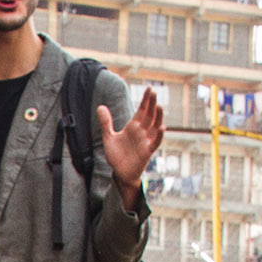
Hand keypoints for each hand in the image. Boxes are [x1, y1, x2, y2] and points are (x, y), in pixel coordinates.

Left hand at [95, 88, 163, 202]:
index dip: (146, 100)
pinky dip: (158, 135)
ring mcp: (146, 141)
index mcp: (133, 127)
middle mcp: (141, 132)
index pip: (142, 110)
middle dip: (151, 104)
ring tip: (159, 106)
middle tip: (154, 92)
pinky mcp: (147, 152)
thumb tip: (100, 106)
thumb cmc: (117, 156)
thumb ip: (106, 123)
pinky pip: (155, 142)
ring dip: (157, 117)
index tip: (150, 88)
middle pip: (149, 115)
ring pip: (154, 126)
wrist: (120, 173)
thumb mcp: (109, 137)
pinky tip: (161, 127)